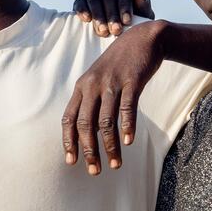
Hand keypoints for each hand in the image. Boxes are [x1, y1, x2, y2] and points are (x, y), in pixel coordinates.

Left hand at [62, 18, 166, 173]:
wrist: (143, 39)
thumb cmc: (120, 64)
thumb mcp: (99, 80)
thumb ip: (92, 102)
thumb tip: (88, 132)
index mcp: (82, 88)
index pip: (69, 119)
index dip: (69, 142)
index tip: (72, 162)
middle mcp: (92, 86)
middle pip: (86, 124)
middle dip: (89, 151)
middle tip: (95, 171)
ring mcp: (112, 83)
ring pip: (106, 121)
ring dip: (110, 146)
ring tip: (115, 164)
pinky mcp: (131, 81)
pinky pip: (126, 108)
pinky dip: (127, 126)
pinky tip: (128, 142)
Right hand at [73, 0, 153, 37]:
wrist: (119, 37)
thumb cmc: (135, 25)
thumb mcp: (143, 17)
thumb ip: (143, 5)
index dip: (124, 5)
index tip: (127, 22)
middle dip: (112, 13)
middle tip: (116, 31)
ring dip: (98, 15)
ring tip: (103, 31)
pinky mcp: (81, 1)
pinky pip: (80, 2)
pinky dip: (82, 9)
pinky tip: (87, 20)